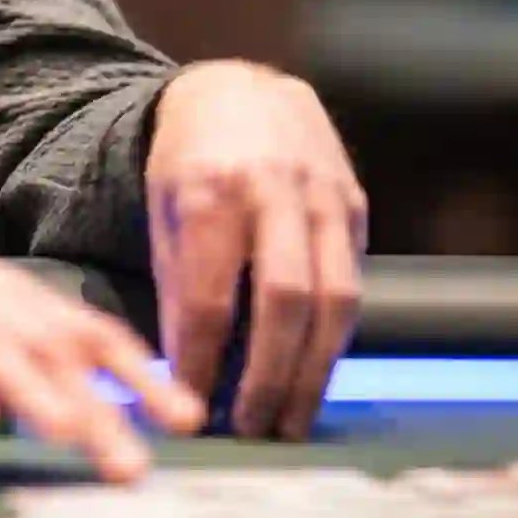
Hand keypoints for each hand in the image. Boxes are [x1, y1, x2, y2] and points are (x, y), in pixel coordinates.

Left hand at [145, 62, 366, 438]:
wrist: (241, 89)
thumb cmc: (190, 161)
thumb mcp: (162, 208)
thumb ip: (175, 284)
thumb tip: (183, 372)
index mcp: (212, 189)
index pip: (210, 295)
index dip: (203, 359)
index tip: (192, 405)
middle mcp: (275, 189)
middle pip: (283, 301)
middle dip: (269, 376)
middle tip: (251, 428)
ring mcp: (323, 195)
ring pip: (334, 298)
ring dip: (315, 371)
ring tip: (291, 420)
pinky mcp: (355, 203)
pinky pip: (353, 281)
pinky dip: (335, 336)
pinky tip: (315, 373)